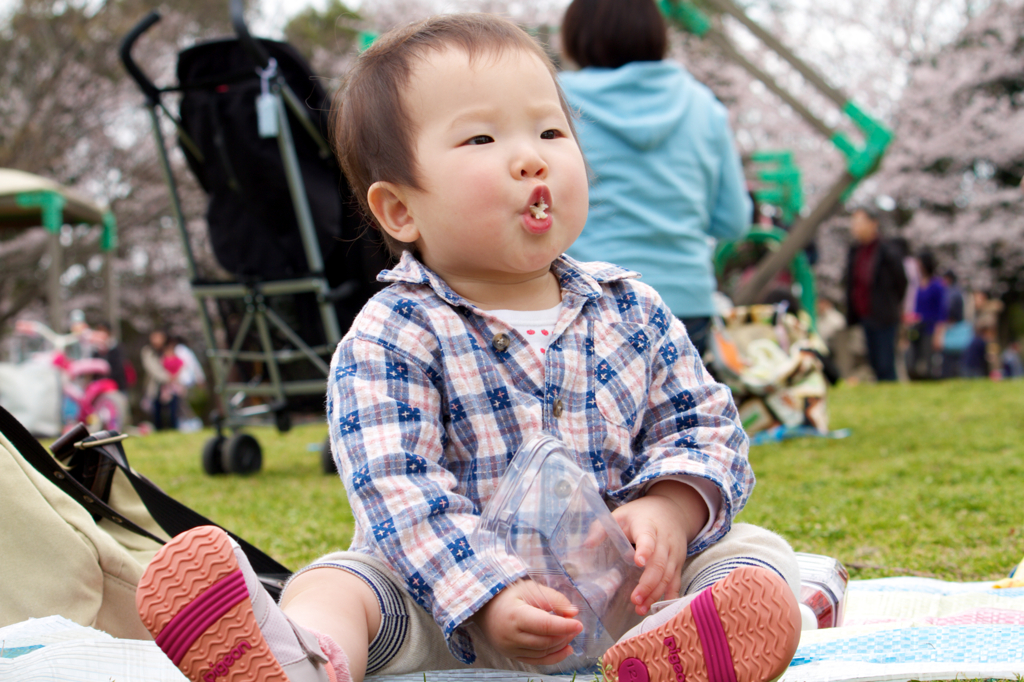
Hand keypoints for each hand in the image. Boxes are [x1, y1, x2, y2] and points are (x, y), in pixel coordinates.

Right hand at [472, 580, 582, 664]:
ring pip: (542, 653)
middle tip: (576, 627)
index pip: (545, 625)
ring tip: (570, 635)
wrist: (484, 607)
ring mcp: (510, 649)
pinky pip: (536, 661)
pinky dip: (553, 657)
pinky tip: (566, 650)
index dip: (564, 626)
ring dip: (561, 646)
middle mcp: (511, 636)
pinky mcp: (511, 656)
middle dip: (564, 635)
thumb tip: (573, 613)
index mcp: (515, 616)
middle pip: (545, 641)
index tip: (579, 624)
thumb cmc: (508, 594)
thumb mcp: (531, 588)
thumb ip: (554, 599)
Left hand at [612, 481, 707, 614]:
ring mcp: (674, 553)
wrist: (671, 511)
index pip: (647, 538)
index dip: (645, 549)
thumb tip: (586, 546)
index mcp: (647, 526)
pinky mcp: (679, 563)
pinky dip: (669, 596)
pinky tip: (659, 609)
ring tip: (640, 608)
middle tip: (634, 599)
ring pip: (668, 575)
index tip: (638, 562)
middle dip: (648, 583)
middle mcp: (664, 540)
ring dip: (655, 593)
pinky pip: (676, 581)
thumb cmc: (639, 515)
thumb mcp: (619, 515)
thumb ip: (601, 528)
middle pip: (659, 563)